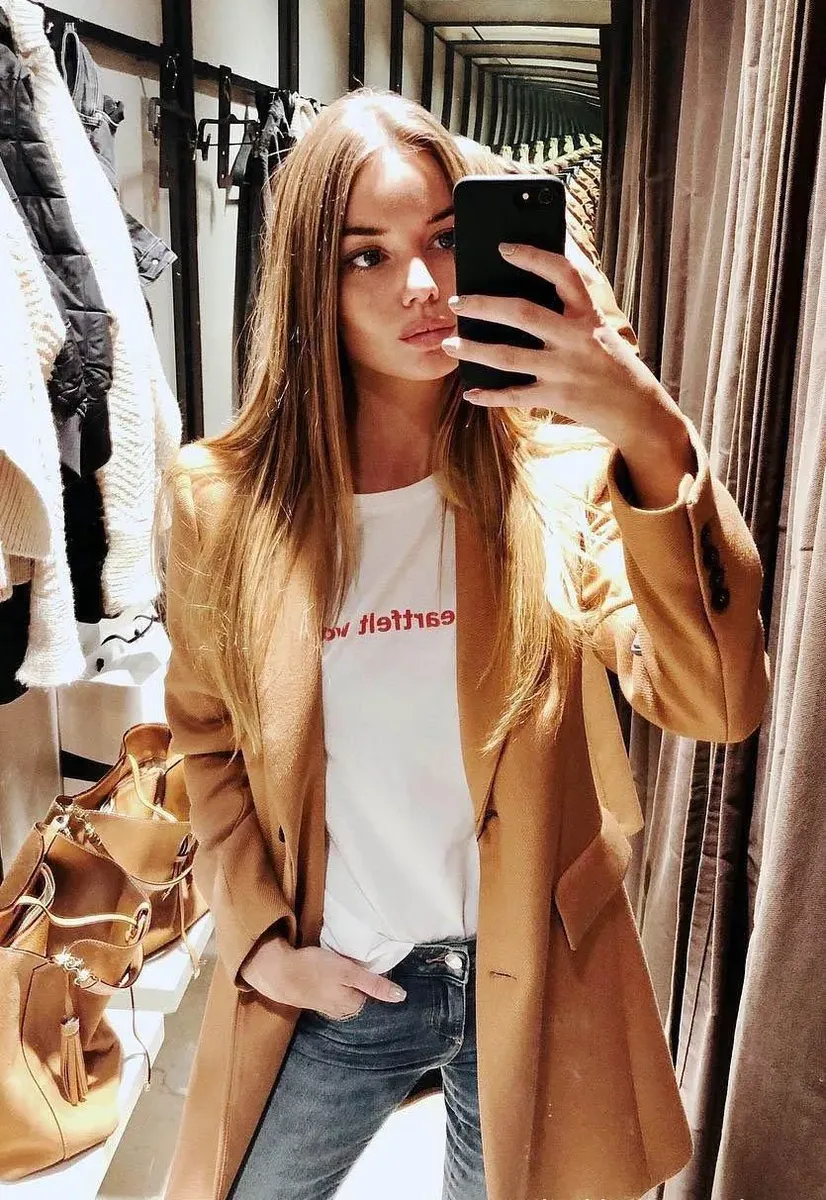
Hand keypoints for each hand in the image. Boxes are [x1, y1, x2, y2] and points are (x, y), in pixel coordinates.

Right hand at [240, 935, 406, 1018]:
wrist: (278, 973)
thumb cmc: (315, 970)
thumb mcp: (348, 972)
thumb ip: (374, 984)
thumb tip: (401, 996)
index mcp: (353, 1005)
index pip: (374, 991)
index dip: (373, 974)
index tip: (370, 960)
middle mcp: (342, 1010)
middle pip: (360, 993)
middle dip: (362, 980)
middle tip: (356, 959)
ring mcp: (327, 1006)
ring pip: (347, 993)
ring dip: (347, 981)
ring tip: (342, 964)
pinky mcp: (314, 998)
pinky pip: (333, 991)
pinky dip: (334, 982)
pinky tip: (328, 971)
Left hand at [440, 243, 680, 454]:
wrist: (637, 409)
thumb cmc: (614, 362)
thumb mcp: (604, 326)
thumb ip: (576, 301)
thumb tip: (555, 260)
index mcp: (588, 315)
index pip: (563, 274)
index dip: (534, 257)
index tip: (504, 248)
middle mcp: (576, 339)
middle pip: (523, 314)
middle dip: (485, 306)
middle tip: (456, 301)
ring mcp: (565, 370)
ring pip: (508, 357)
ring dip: (473, 350)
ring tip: (448, 344)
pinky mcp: (557, 398)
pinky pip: (515, 396)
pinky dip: (490, 396)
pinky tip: (470, 393)